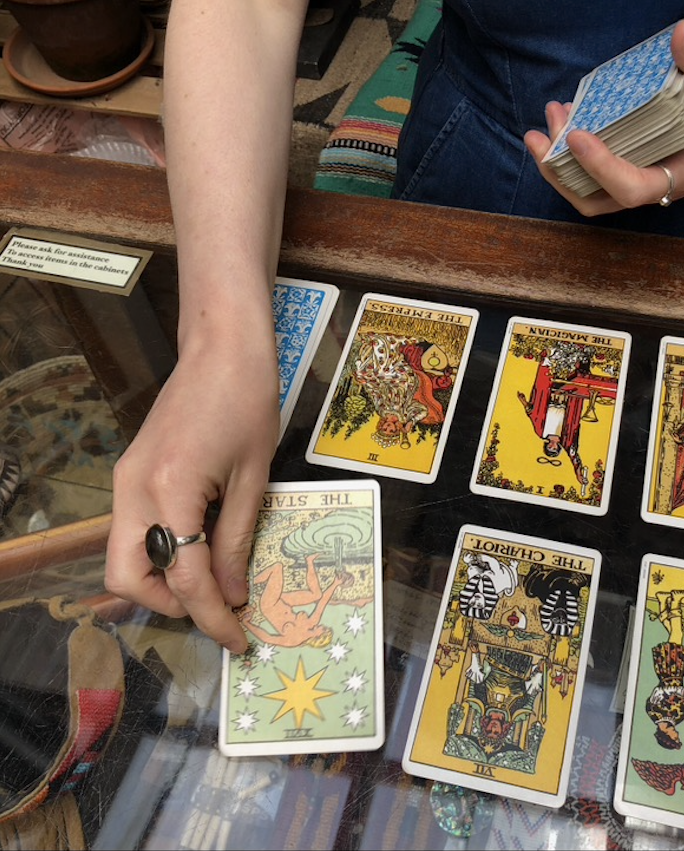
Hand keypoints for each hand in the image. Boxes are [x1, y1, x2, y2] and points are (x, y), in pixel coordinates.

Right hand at [105, 337, 279, 652]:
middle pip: (126, 578)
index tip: (238, 639)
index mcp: (169, 490)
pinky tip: (200, 547)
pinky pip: (134, 530)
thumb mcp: (253, 478)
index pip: (185, 578)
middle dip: (169, 605)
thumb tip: (233, 595)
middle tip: (217, 607)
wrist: (222, 349)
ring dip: (161, 580)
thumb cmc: (248, 403)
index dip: (213, 616)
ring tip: (212, 581)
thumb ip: (237, 540)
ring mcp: (126, 480)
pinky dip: (160, 551)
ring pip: (123, 557)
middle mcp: (133, 490)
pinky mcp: (132, 472)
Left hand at [524, 20, 683, 216]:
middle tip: (540, 130)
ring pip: (592, 194)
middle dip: (560, 172)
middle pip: (595, 201)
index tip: (576, 133)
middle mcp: (658, 187)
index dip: (598, 166)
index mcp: (681, 176)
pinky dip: (576, 157)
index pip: (629, 188)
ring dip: (561, 165)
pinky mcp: (644, 170)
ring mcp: (648, 182)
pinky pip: (600, 177)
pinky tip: (569, 121)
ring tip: (547, 121)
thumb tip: (678, 33)